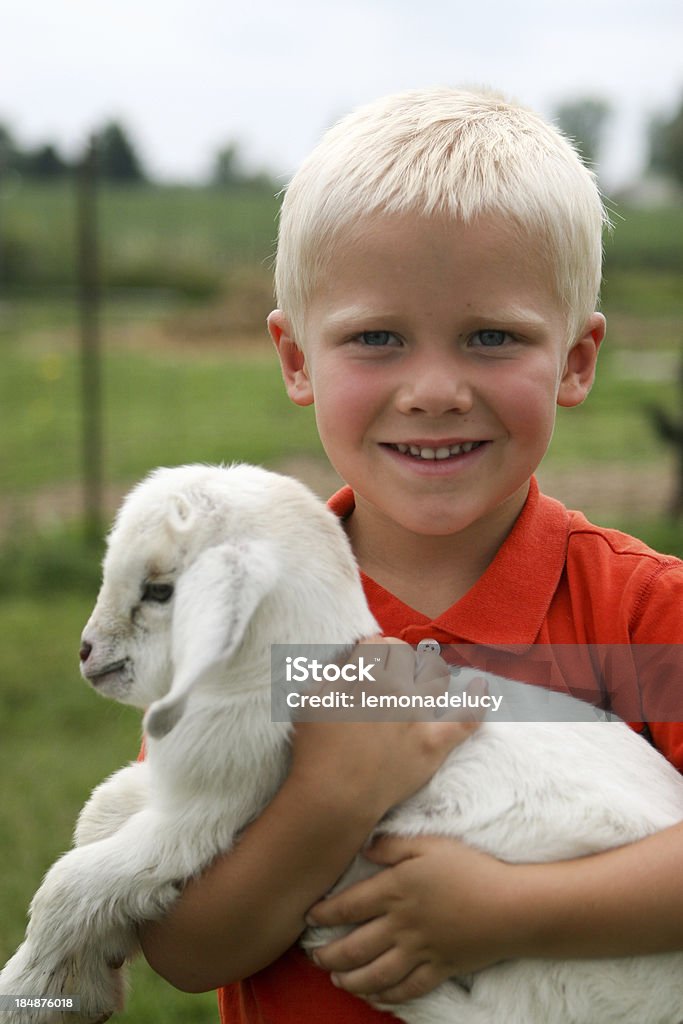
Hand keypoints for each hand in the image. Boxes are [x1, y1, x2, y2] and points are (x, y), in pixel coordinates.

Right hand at [290, 638, 481, 819]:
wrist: (335, 799)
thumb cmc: (317, 751)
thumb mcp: (312, 700)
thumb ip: (335, 672)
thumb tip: (353, 659)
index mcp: (366, 677)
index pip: (377, 643)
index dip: (370, 651)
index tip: (366, 662)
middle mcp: (397, 690)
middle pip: (405, 655)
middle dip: (394, 660)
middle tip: (385, 676)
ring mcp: (419, 717)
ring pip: (434, 678)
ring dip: (424, 675)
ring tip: (416, 684)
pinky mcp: (435, 743)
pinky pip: (466, 718)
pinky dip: (477, 701)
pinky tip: (481, 687)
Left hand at [306, 834, 515, 1002]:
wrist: (511, 906)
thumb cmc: (471, 869)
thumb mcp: (430, 844)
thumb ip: (393, 846)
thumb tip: (364, 847)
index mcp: (396, 891)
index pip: (348, 906)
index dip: (324, 914)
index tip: (308, 918)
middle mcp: (402, 925)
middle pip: (354, 946)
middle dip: (329, 954)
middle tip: (313, 957)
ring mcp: (420, 951)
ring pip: (375, 974)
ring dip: (350, 979)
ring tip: (336, 978)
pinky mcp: (440, 969)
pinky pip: (407, 989)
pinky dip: (386, 996)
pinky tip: (375, 996)